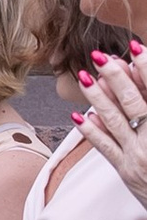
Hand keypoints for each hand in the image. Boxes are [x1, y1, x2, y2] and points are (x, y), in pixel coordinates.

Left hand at [79, 48, 146, 210]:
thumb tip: (141, 81)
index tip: (136, 48)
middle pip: (134, 103)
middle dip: (117, 77)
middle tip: (102, 56)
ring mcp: (138, 157)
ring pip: (115, 122)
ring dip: (98, 97)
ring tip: (84, 77)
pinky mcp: (125, 171)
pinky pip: (105, 148)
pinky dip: (92, 131)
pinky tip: (79, 115)